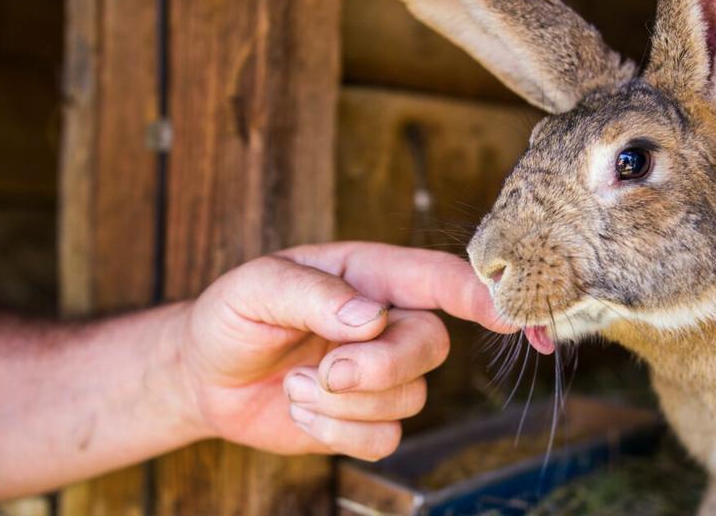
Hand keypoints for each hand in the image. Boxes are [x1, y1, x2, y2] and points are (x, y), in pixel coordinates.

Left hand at [175, 242, 508, 460]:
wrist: (207, 376)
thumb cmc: (233, 316)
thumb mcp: (256, 288)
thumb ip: (312, 293)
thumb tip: (371, 319)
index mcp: (368, 276)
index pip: (436, 277)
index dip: (479, 293)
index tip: (509, 313)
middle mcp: (387, 322)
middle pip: (431, 346)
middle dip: (380, 367)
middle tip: (326, 371)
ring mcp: (381, 374)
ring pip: (408, 398)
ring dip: (341, 402)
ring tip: (296, 382)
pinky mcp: (367, 419)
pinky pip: (384, 438)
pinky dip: (337, 433)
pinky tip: (302, 409)